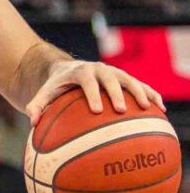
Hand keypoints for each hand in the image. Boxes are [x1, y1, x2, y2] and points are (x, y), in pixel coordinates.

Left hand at [25, 60, 165, 125]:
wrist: (70, 69)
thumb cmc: (58, 86)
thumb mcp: (46, 92)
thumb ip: (37, 106)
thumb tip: (32, 123)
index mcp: (80, 72)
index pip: (87, 81)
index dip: (92, 94)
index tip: (96, 110)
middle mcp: (99, 69)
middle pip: (111, 79)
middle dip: (116, 94)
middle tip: (121, 110)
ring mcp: (115, 73)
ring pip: (130, 80)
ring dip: (139, 92)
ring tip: (147, 108)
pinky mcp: (126, 78)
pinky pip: (141, 85)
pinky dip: (151, 94)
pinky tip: (161, 109)